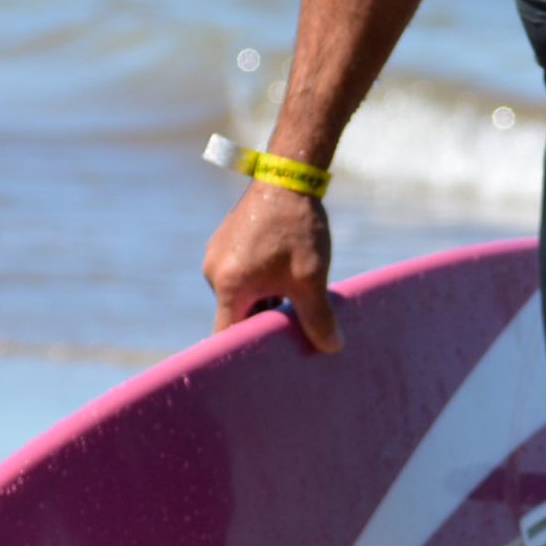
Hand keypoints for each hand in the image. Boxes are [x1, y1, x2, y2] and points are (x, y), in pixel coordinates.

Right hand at [202, 182, 340, 353]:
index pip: (227, 337)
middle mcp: (214, 273)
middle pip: (237, 314)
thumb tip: (331, 348)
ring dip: (267, 299)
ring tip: (296, 293)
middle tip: (293, 330)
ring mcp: (217, 256)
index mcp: (229, 287)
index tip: (259, 368)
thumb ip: (318, 317)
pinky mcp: (225, 242)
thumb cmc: (298, 228)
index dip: (244, 354)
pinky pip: (241, 274)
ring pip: (242, 293)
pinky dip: (262, 281)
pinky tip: (288, 272)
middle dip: (264, 322)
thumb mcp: (311, 277)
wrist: (288, 177)